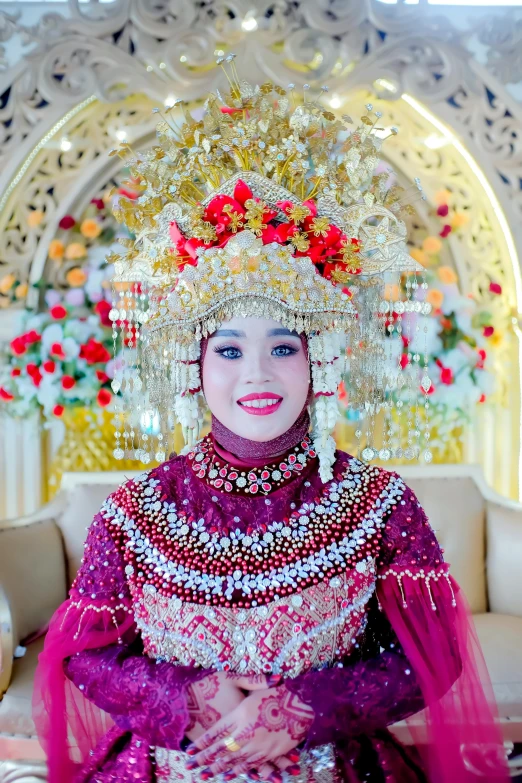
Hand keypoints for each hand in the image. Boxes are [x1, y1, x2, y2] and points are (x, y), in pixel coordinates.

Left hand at [186, 685, 313, 779]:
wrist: (305, 706)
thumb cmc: (281, 692)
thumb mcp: (259, 687)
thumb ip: (248, 685)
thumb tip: (230, 688)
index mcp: (240, 714)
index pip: (216, 732)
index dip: (203, 742)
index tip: (190, 750)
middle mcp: (246, 732)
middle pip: (221, 749)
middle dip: (205, 758)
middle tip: (191, 767)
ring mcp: (258, 744)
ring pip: (234, 760)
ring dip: (218, 768)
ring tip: (204, 774)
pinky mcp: (269, 752)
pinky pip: (251, 765)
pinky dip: (239, 771)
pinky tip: (229, 775)